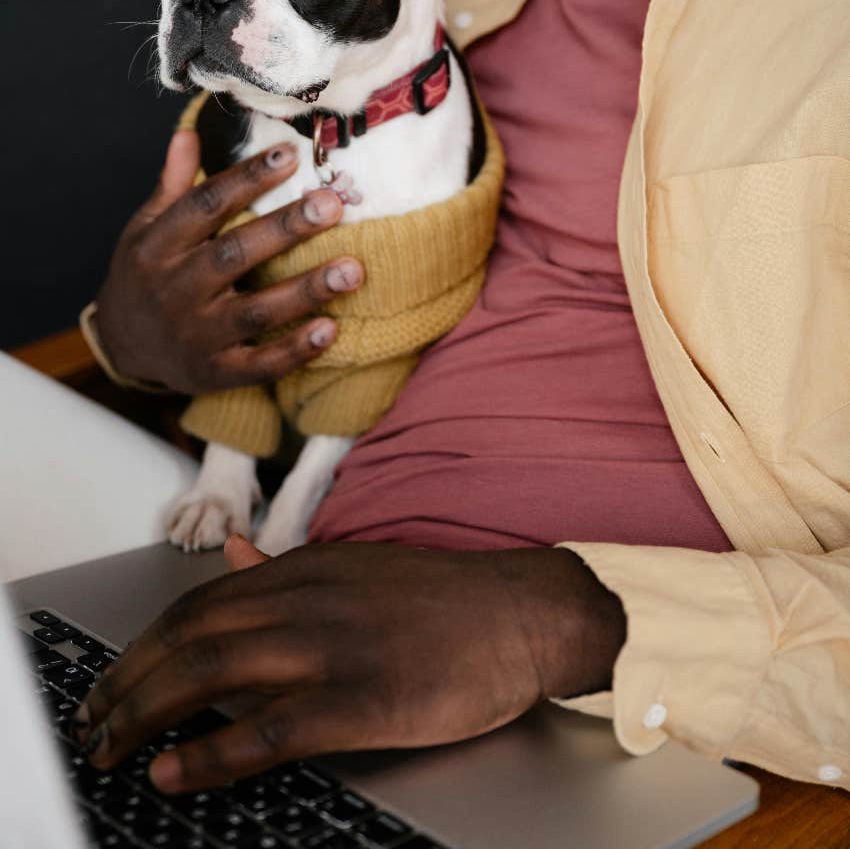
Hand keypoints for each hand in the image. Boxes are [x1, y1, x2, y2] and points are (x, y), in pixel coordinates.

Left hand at [74, 541, 625, 792]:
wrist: (522, 614)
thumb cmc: (445, 599)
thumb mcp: (357, 566)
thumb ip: (288, 564)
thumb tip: (235, 554)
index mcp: (306, 568)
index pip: (199, 604)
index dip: (143, 646)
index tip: (113, 680)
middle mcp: (307, 599)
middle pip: (189, 637)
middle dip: (127, 683)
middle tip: (94, 723)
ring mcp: (332, 647)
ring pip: (211, 674)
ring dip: (146, 714)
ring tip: (111, 748)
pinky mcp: (361, 699)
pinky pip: (265, 729)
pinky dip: (207, 754)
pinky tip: (174, 773)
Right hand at [94, 130, 363, 392]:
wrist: (122, 346)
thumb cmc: (145, 275)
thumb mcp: (145, 228)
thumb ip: (173, 185)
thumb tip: (190, 133)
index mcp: (158, 246)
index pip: (205, 205)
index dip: (247, 178)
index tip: (290, 154)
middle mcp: (174, 290)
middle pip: (235, 254)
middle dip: (285, 229)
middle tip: (332, 205)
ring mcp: (195, 335)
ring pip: (255, 312)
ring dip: (305, 291)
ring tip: (353, 269)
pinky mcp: (214, 372)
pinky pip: (258, 365)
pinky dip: (294, 350)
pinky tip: (331, 329)